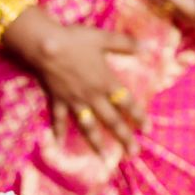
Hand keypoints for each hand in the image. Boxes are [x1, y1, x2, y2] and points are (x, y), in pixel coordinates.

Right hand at [9, 9, 143, 153]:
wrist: (46, 46)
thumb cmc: (76, 40)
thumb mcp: (104, 38)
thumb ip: (126, 44)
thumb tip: (149, 47)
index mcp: (105, 82)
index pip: (126, 103)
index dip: (138, 116)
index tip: (147, 129)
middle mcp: (92, 96)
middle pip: (111, 120)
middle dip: (123, 137)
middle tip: (133, 153)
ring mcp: (74, 101)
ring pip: (87, 126)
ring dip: (96, 142)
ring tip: (103, 157)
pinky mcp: (57, 101)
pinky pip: (58, 119)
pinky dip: (58, 131)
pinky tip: (59, 144)